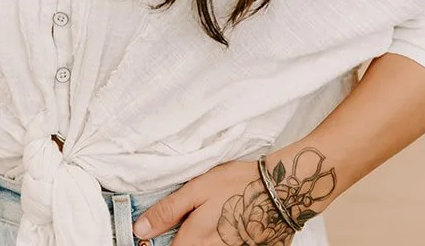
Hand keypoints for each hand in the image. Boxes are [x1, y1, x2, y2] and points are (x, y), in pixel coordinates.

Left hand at [133, 149, 335, 245]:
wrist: (284, 190)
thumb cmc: (239, 184)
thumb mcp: (197, 189)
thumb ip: (168, 211)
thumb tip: (141, 230)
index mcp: (196, 240)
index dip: (160, 242)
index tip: (158, 235)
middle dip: (183, 239)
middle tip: (194, 219)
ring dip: (203, 239)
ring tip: (217, 216)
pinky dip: (224, 239)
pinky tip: (230, 223)